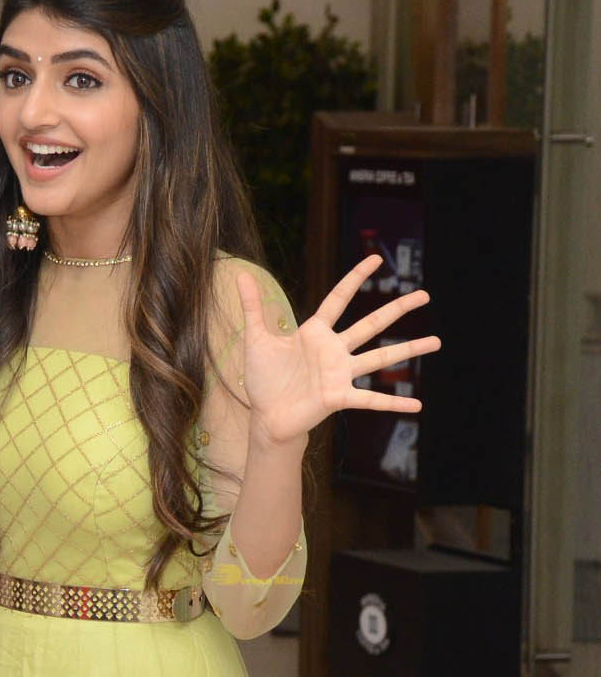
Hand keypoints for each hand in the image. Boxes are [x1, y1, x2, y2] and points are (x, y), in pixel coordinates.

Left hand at [236, 254, 441, 446]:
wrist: (266, 416)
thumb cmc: (264, 379)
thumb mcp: (255, 339)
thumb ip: (252, 307)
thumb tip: (239, 273)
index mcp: (315, 333)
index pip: (339, 299)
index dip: (355, 278)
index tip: (375, 259)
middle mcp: (334, 350)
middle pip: (371, 324)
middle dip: (398, 309)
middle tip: (425, 294)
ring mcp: (340, 374)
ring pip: (380, 358)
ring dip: (409, 350)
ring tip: (437, 341)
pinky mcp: (339, 397)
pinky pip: (371, 400)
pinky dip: (393, 403)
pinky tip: (417, 405)